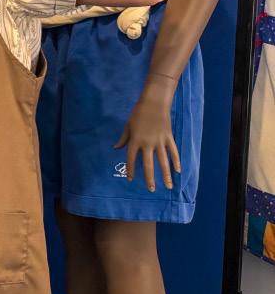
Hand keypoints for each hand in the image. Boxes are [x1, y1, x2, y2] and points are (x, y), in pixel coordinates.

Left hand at [113, 75, 179, 191]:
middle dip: (150, 178)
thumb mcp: (128, 126)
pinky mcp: (169, 137)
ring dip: (166, 174)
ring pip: (163, 161)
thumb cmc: (138, 113)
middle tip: (151, 190)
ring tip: (168, 186)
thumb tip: (116, 148)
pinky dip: (176, 161)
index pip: (132, 159)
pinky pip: (173, 152)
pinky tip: (178, 171)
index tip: (131, 180)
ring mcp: (160, 141)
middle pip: (148, 164)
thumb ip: (123, 139)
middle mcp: (148, 143)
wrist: (154, 103)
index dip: (131, 170)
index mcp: (135, 140)